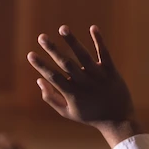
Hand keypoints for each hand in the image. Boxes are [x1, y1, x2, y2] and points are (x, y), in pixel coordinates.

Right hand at [27, 25, 139, 146]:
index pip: (53, 76)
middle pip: (66, 63)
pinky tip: (92, 28)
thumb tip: (39, 80)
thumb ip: (51, 97)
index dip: (41, 65)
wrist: (118, 120)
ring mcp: (98, 76)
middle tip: (41, 37)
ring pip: (83, 56)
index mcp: (72, 94)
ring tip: (62, 28)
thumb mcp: (67, 112)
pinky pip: (104, 53)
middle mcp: (84, 83)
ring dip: (72, 41)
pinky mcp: (111, 71)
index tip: (30, 54)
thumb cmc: (90, 116)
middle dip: (52, 50)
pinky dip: (98, 41)